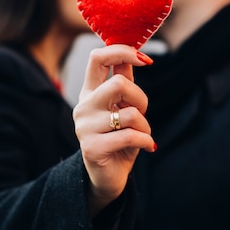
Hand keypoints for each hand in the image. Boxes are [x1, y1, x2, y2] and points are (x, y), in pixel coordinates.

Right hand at [73, 45, 155, 216]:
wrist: (109, 177)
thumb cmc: (119, 138)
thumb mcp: (123, 106)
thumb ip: (124, 80)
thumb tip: (133, 54)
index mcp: (89, 92)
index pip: (97, 57)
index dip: (122, 52)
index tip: (145, 60)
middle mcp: (83, 106)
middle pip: (118, 83)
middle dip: (140, 98)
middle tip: (141, 113)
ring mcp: (84, 128)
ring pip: (129, 113)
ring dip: (145, 125)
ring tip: (143, 134)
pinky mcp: (92, 148)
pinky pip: (131, 136)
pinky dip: (146, 141)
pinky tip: (147, 147)